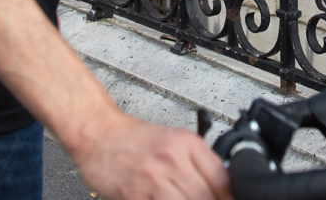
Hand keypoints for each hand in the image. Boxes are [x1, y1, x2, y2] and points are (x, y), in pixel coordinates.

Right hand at [72, 111, 230, 199]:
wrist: (97, 132)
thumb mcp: (173, 141)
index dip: (228, 197)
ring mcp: (154, 177)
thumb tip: (221, 187)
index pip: (222, 179)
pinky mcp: (134, 194)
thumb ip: (196, 162)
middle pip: (207, 196)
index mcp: (187, 143)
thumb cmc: (132, 139)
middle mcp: (173, 158)